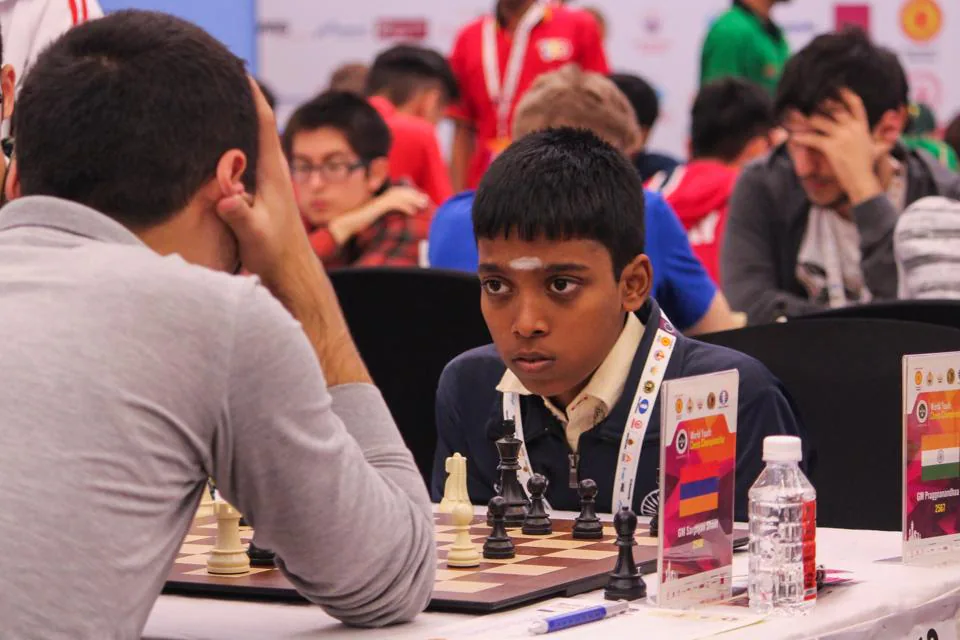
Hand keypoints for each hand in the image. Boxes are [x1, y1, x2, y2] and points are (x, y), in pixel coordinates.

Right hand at [215, 76, 315, 287]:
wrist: (292, 273)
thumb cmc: (275, 254)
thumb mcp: (255, 235)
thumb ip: (241, 216)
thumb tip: (226, 199)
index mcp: (273, 170)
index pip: (264, 120)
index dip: (252, 92)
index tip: (236, 68)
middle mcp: (272, 168)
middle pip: (255, 123)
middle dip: (238, 99)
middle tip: (213, 75)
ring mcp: (268, 179)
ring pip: (249, 140)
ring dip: (233, 121)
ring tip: (207, 99)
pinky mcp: (261, 190)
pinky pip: (244, 158)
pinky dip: (230, 144)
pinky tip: (210, 141)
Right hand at [328, 186, 428, 244]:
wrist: (347, 224)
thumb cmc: (361, 222)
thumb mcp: (377, 216)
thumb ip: (387, 213)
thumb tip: (400, 215)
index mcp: (382, 199)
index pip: (399, 192)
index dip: (411, 194)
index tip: (422, 199)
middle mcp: (381, 198)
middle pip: (401, 191)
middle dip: (415, 195)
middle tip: (426, 201)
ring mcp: (379, 201)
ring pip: (399, 196)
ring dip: (412, 200)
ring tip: (422, 206)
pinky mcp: (377, 207)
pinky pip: (393, 204)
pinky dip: (404, 206)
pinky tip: (412, 212)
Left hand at [791, 89, 882, 205]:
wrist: (862, 180)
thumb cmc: (867, 166)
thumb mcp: (877, 148)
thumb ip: (879, 138)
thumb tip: (890, 133)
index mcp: (862, 126)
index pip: (855, 104)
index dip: (845, 94)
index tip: (836, 87)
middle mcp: (852, 128)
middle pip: (834, 109)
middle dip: (820, 105)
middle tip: (809, 104)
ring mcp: (842, 136)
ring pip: (820, 121)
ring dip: (807, 120)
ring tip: (797, 119)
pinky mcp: (831, 147)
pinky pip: (813, 138)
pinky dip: (801, 138)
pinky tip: (792, 138)